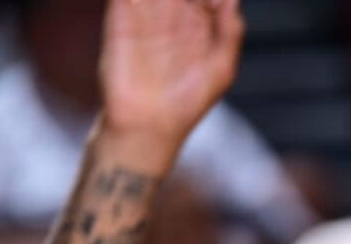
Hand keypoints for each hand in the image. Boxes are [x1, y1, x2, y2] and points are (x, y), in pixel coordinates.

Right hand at [97, 0, 244, 158]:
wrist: (147, 124)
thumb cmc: (187, 103)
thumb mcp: (221, 69)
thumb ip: (230, 32)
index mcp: (197, 24)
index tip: (212, 2)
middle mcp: (170, 16)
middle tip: (190, 3)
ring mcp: (145, 15)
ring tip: (170, 3)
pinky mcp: (120, 18)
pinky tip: (146, 0)